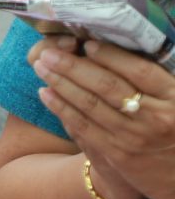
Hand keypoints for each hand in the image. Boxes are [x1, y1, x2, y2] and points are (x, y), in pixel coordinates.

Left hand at [31, 37, 174, 198]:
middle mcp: (155, 117)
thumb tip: (120, 50)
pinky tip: (45, 93)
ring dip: (60, 83)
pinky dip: (61, 108)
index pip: (140, 71)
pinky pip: (83, 127)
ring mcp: (134, 138)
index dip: (112, 56)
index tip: (88, 43)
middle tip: (49, 52)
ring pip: (90, 105)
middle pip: (107, 85)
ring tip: (41, 66)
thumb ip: (158, 79)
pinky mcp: (117, 155)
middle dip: (73, 66)